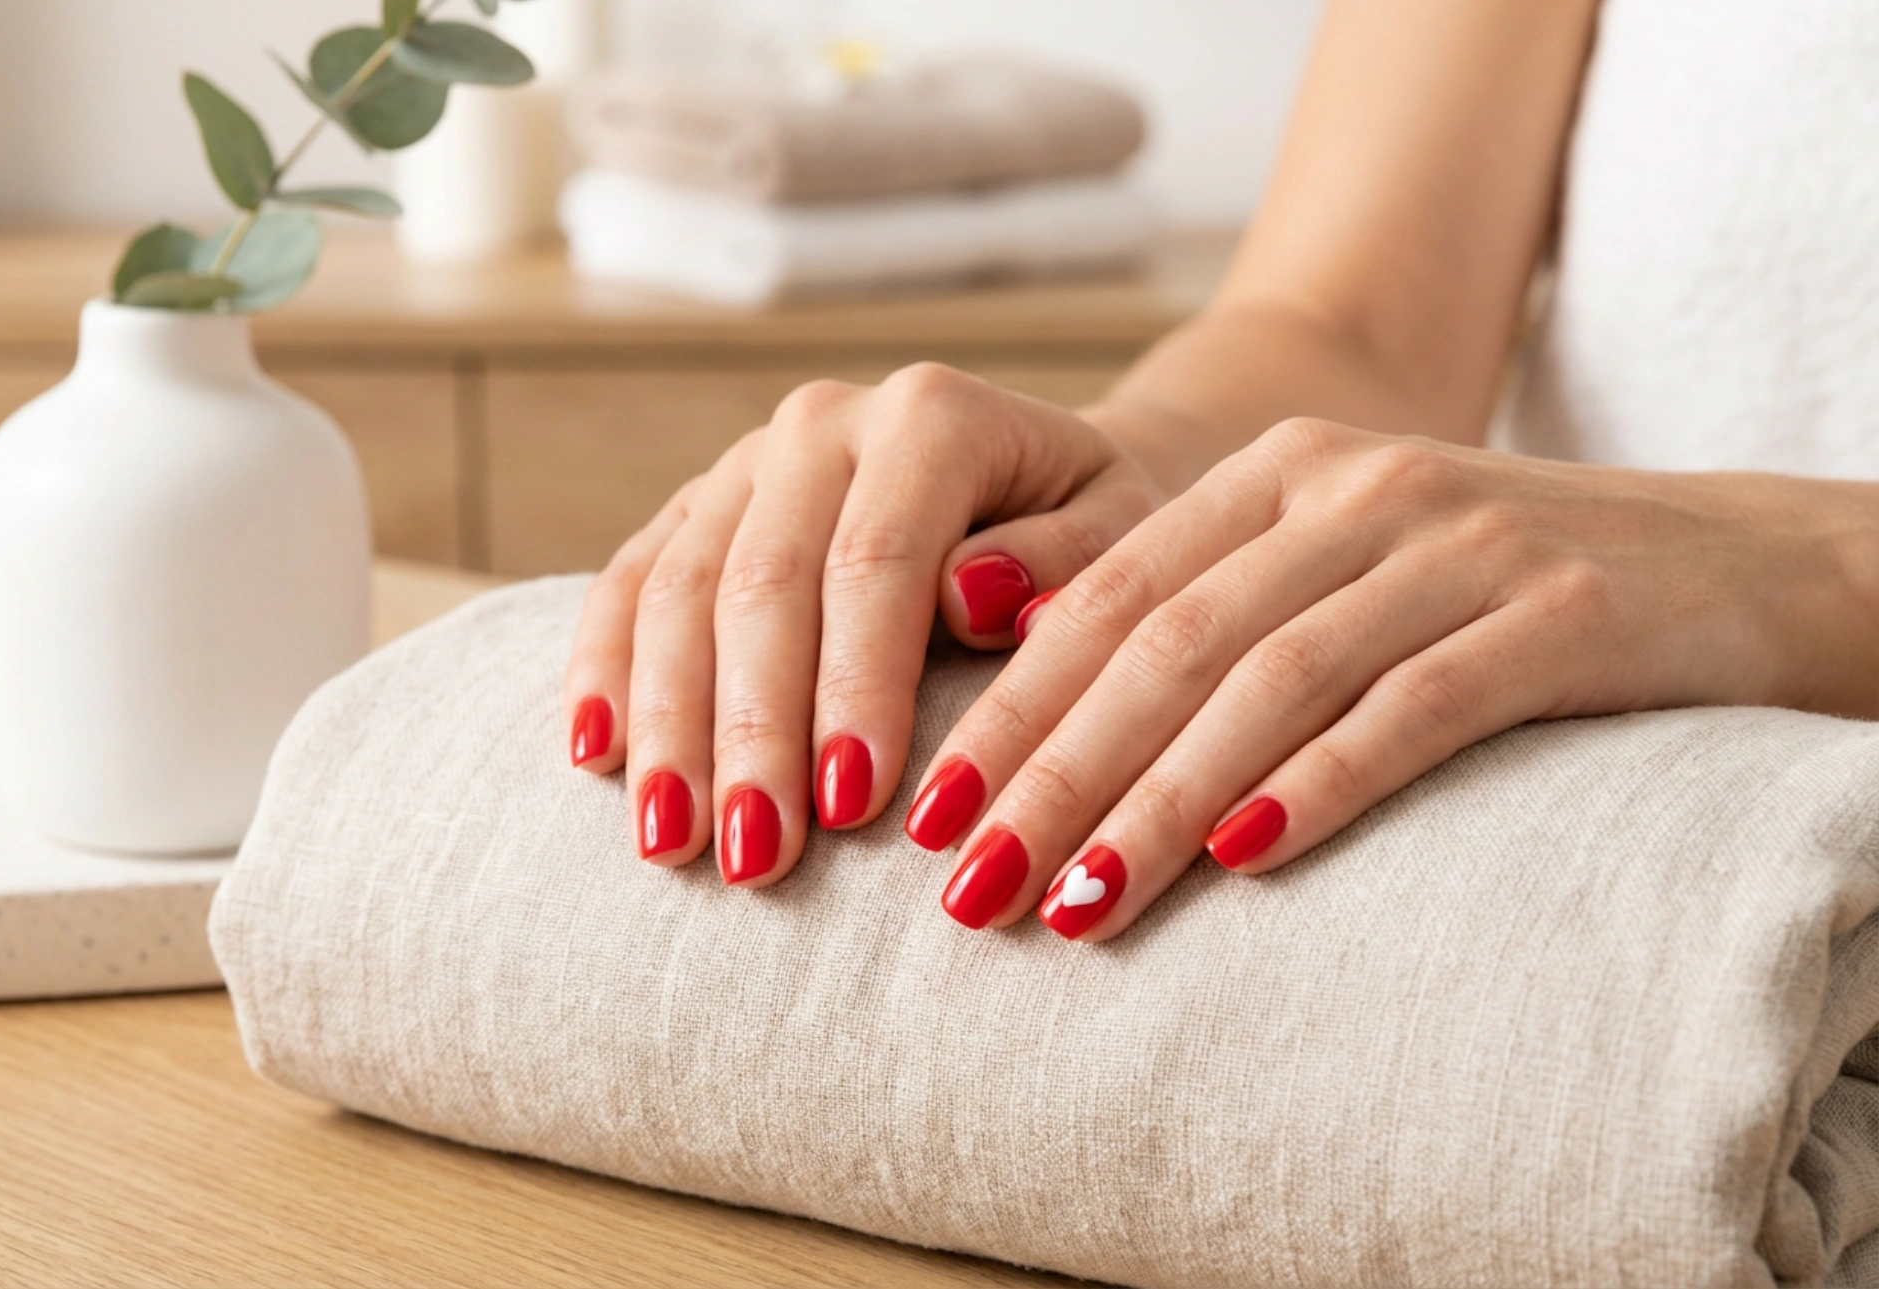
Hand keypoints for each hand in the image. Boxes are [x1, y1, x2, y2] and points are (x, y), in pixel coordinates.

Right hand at [562, 363, 1163, 885]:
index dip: (856, 685)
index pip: (876, 561)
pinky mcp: (697, 506)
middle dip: (752, 732)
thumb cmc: (1096, 530)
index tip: (853, 804)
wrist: (1043, 473)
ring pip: (678, 590)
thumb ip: (1067, 563)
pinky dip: (606, 667)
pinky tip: (598, 757)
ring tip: (670, 845)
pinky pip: (629, 581)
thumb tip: (969, 598)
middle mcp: (823, 424)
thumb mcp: (1128, 537)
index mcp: (931, 418)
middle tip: (754, 861)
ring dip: (669, 724)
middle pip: (762, 584)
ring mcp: (746, 464)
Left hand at [912, 417, 1878, 938]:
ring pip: (1269, 680)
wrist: (1730, 557)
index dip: (1006, 708)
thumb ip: (1206, 601)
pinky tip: (1247, 858)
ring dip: (1158, 802)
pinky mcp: (1560, 613)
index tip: (928, 815)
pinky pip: (1414, 706)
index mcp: (1276, 476)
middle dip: (1052, 774)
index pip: (1107, 599)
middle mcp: (1352, 491)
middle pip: (1165, 644)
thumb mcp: (1338, 565)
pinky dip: (1321, 782)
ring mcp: (1459, 545)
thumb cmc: (1494, 589)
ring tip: (1076, 907)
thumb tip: (1030, 680)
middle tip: (966, 888)